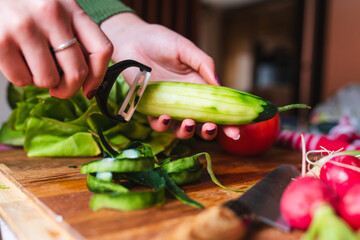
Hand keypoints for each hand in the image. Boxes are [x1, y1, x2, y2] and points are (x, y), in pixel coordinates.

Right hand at [0, 0, 111, 98]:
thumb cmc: (23, 3)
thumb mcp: (55, 8)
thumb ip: (73, 34)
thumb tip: (87, 76)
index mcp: (70, 7)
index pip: (102, 49)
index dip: (98, 77)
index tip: (89, 89)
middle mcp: (51, 15)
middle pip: (77, 72)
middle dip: (69, 89)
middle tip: (59, 88)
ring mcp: (24, 27)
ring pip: (49, 80)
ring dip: (42, 80)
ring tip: (32, 63)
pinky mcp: (0, 42)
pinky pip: (22, 80)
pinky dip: (20, 77)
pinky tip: (16, 60)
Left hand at [101, 13, 223, 139]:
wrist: (133, 39)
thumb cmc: (161, 41)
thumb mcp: (186, 49)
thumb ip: (204, 64)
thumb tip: (220, 85)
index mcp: (199, 87)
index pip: (217, 108)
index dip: (228, 122)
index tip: (236, 132)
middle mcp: (186, 101)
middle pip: (202, 125)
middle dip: (210, 132)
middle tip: (211, 127)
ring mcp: (168, 106)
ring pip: (181, 130)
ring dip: (187, 132)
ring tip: (189, 123)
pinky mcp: (150, 108)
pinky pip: (158, 124)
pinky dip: (163, 125)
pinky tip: (165, 116)